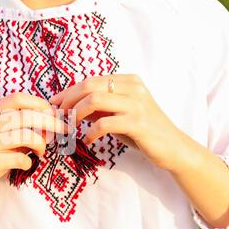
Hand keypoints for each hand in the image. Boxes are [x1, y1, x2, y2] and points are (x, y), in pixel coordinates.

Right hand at [0, 92, 67, 202]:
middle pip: (26, 116)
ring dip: (41, 144)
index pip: (17, 99)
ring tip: (41, 152)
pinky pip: (20, 158)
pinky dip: (29, 162)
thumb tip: (52, 121)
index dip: (39, 103)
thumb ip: (22, 128)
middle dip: (51, 122)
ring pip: (25, 136)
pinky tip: (26, 164)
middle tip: (64, 130)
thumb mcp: (2, 137)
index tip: (54, 113)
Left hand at [50, 74, 186, 171]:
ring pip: (94, 100)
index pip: (90, 81)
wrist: (173, 148)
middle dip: (68, 101)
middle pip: (89, 86)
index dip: (68, 92)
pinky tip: (88, 140)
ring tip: (71, 127)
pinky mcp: (138, 122)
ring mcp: (136, 104)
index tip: (54, 104)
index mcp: (128, 81)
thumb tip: (69, 106)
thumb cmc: (142, 131)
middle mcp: (132, 87)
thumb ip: (97, 108)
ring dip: (76, 114)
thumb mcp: (117, 115)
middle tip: (59, 116)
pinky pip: (104, 123)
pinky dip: (91, 132)